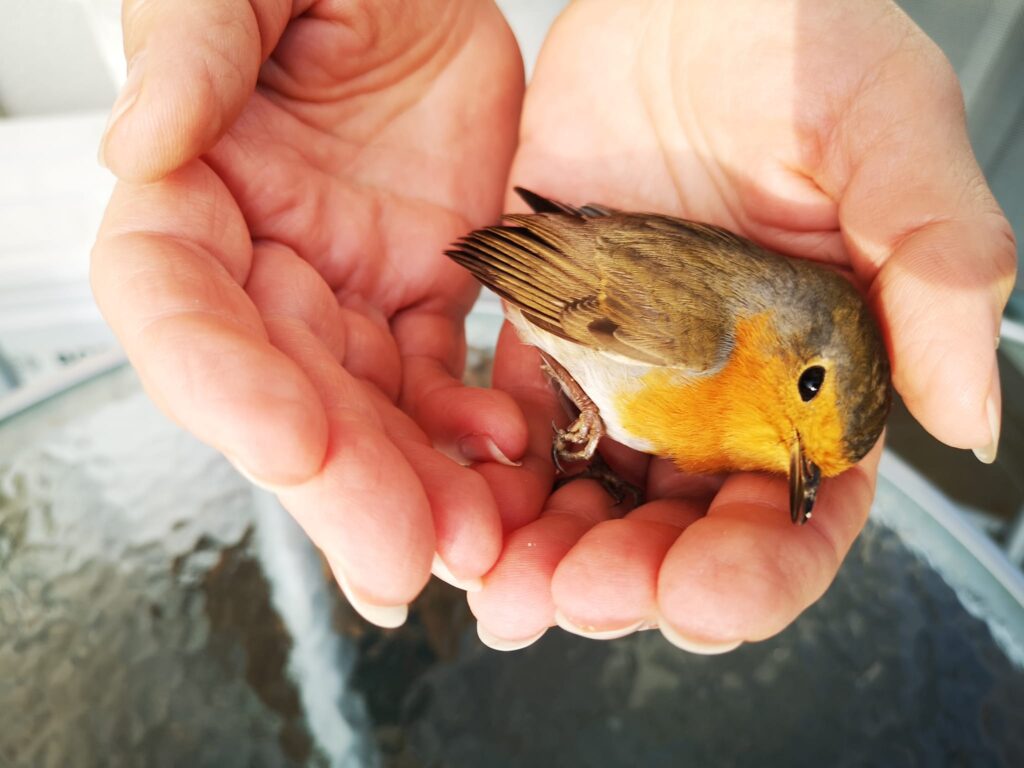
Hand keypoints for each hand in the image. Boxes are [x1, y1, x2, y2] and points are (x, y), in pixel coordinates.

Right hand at [91, 0, 526, 625]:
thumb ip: (187, 45)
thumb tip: (142, 143)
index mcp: (193, 198)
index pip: (178, 312)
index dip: (223, 385)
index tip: (285, 442)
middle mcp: (266, 267)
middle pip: (286, 397)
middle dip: (341, 483)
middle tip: (403, 555)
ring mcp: (348, 291)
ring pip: (371, 415)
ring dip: (416, 489)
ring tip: (472, 545)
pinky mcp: (423, 295)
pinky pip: (445, 384)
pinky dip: (476, 435)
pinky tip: (513, 464)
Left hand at [468, 0, 1016, 649]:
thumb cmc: (793, 43)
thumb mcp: (889, 132)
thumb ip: (935, 265)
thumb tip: (967, 414)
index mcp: (823, 371)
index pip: (802, 509)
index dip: (759, 569)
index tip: (708, 590)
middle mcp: (727, 388)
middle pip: (683, 529)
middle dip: (635, 579)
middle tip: (583, 592)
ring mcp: (637, 369)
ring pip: (596, 499)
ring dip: (551, 552)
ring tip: (510, 583)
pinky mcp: (559, 332)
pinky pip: (523, 425)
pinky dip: (497, 476)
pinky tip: (472, 504)